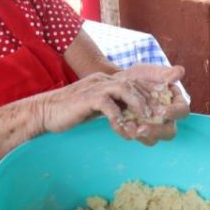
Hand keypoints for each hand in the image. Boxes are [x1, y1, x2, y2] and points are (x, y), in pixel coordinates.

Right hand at [35, 65, 187, 145]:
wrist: (45, 112)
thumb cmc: (71, 112)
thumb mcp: (97, 107)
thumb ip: (113, 106)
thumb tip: (132, 118)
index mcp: (109, 81)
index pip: (137, 82)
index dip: (152, 93)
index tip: (164, 107)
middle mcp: (105, 80)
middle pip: (136, 84)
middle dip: (151, 99)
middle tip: (161, 116)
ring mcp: (96, 86)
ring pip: (126, 88)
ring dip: (139, 104)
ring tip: (147, 119)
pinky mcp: (87, 97)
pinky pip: (108, 105)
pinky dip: (118, 117)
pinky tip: (124, 129)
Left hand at [113, 65, 189, 144]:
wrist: (118, 82)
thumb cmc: (139, 77)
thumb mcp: (150, 72)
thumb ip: (164, 73)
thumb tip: (180, 72)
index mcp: (175, 103)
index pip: (182, 111)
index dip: (174, 113)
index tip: (161, 111)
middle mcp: (166, 119)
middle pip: (169, 132)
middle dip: (156, 131)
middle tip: (142, 128)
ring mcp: (152, 127)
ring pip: (153, 139)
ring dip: (142, 136)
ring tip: (129, 128)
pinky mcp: (138, 131)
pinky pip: (137, 138)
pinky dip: (130, 134)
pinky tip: (123, 127)